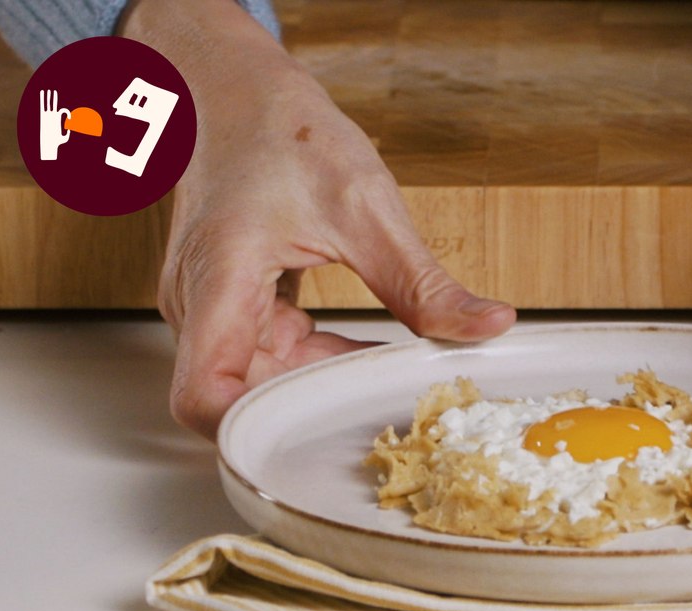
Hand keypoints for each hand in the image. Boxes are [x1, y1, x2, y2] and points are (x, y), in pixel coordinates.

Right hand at [39, 89, 69, 160]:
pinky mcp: (43, 116)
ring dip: (48, 97)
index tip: (71, 118)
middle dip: (54, 98)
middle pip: (53, 104)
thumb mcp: (67, 137)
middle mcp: (52, 115)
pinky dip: (42, 99)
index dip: (68, 112)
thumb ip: (71, 132)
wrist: (49, 143)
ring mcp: (47, 115)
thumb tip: (75, 128)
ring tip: (48, 90)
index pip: (64, 110)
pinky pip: (42, 106)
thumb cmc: (58, 142)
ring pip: (48, 104)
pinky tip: (42, 93)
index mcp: (58, 118)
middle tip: (53, 91)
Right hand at [120, 0, 515, 438]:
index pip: (202, 395)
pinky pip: (272, 352)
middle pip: (242, 396)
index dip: (249, 434)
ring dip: (323, 383)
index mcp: (218, 280)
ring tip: (391, 377)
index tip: (318, 437)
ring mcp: (213, 306)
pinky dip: (320, 360)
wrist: (237, 90)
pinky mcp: (232, 302)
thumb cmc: (282, 130)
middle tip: (390, 407)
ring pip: (262, 378)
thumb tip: (490, 326)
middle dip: (312, 409)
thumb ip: (425, 284)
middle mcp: (201, 304)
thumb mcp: (367, 208)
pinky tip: (369, 352)